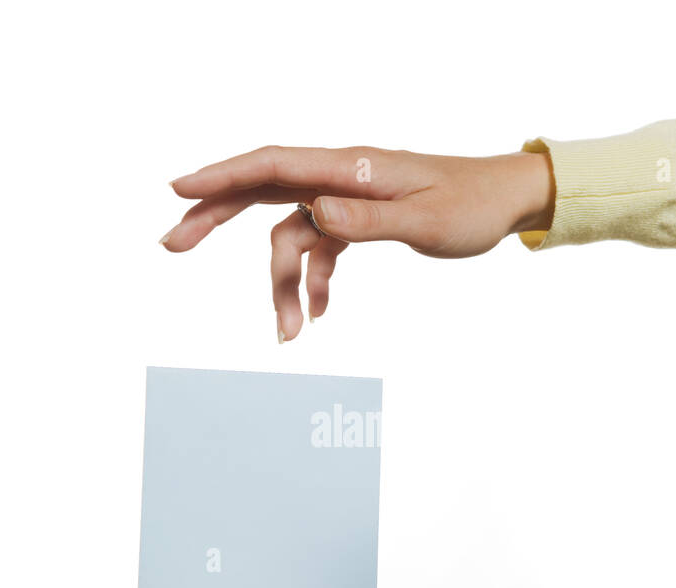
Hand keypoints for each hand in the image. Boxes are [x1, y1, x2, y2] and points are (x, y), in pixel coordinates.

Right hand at [161, 146, 553, 341]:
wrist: (505, 201)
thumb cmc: (471, 206)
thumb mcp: (424, 222)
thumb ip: (367, 221)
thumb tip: (314, 214)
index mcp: (350, 168)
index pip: (273, 166)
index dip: (222, 176)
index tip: (179, 191)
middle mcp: (340, 177)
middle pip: (261, 192)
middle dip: (214, 218)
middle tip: (171, 245)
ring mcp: (345, 199)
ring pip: (290, 235)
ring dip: (283, 284)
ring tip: (288, 333)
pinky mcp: (357, 219)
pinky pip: (319, 249)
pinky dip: (315, 282)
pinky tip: (319, 316)